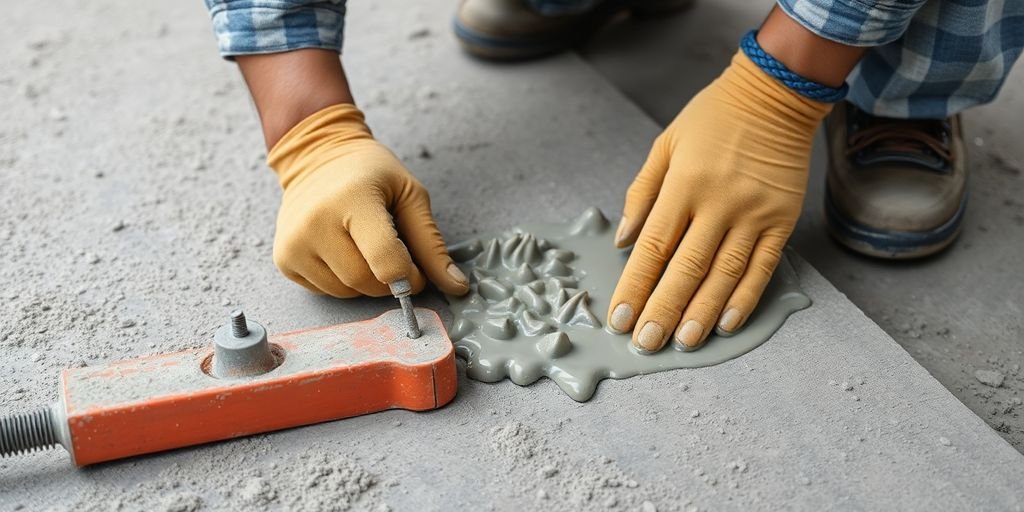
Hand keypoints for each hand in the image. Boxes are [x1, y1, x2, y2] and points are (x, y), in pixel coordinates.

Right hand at [268, 104, 469, 297]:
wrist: (317, 156)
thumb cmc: (370, 173)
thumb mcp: (410, 195)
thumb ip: (433, 244)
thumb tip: (457, 288)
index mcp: (353, 200)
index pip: (386, 261)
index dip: (410, 277)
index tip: (416, 271)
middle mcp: (316, 222)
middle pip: (365, 282)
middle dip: (390, 282)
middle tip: (396, 261)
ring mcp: (294, 242)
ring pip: (344, 292)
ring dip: (366, 283)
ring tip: (365, 249)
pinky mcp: (283, 258)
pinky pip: (324, 290)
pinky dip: (342, 282)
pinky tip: (343, 251)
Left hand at [606, 51, 831, 351]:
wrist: (775, 95)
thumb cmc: (711, 118)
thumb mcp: (665, 144)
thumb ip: (641, 193)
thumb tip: (623, 241)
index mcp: (684, 183)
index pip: (654, 246)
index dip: (635, 285)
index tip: (620, 317)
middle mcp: (719, 202)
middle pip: (686, 267)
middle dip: (663, 309)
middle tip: (646, 342)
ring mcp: (754, 213)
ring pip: (724, 273)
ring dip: (702, 313)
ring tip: (683, 342)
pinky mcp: (782, 220)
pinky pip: (762, 267)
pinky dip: (744, 298)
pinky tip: (727, 323)